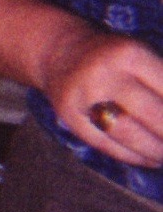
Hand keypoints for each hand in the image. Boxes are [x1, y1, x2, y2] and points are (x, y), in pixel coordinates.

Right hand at [41, 28, 162, 167]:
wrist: (59, 51)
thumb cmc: (114, 57)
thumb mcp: (142, 55)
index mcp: (128, 54)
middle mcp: (104, 74)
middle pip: (153, 114)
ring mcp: (83, 97)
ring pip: (129, 134)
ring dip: (158, 151)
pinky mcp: (69, 116)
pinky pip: (106, 144)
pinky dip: (133, 157)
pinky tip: (150, 159)